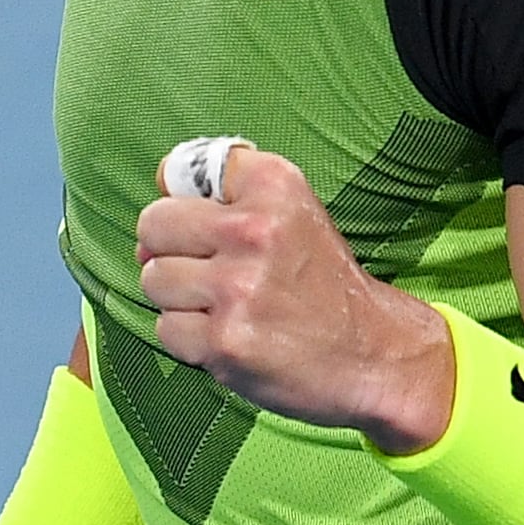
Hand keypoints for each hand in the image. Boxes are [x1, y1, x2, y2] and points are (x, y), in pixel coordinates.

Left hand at [135, 144, 454, 446]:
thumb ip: (228, 196)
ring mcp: (236, 288)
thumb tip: (149, 226)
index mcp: (274, 186)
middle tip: (208, 271)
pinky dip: (188, 339)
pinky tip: (228, 337)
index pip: (182, 169)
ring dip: (178, 299)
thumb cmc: (322, 283)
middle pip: (154, 226)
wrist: (375, 355)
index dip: (185, 200)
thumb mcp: (293, 213)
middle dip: (169, 251)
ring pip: (153, 280)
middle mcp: (254, 230)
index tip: (209, 223)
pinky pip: (166, 329)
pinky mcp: (224, 342)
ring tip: (224, 307)